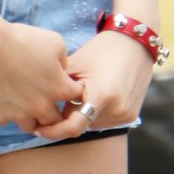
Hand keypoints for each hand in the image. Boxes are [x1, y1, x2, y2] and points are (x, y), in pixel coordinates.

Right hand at [0, 15, 80, 132]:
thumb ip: (64, 60)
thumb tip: (61, 71)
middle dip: (55, 110)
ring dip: (32, 117)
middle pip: (56, 120)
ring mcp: (19, 114)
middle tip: (47, 100)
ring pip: (31, 126)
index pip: (77, 97)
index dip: (73, 89)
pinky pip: (7, 120)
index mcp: (59, 89)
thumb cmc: (23, 39)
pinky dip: (8, 112)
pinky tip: (5, 99)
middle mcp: (41, 107)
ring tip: (27, 104)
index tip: (64, 82)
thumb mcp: (55, 42)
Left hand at [32, 29, 154, 141]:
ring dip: (83, 113)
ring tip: (86, 90)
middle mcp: (117, 109)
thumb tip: (38, 109)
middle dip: (69, 114)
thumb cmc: (100, 51)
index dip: (53, 131)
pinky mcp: (131, 116)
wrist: (135, 43)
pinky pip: (104, 121)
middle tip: (65, 97)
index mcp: (102, 95)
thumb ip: (57, 90)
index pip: (73, 127)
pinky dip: (96, 112)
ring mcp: (126, 114)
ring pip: (92, 123)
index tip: (38, 128)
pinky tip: (99, 93)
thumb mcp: (75, 66)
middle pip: (81, 123)